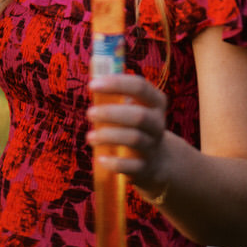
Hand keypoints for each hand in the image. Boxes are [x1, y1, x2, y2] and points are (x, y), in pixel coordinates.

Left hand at [88, 72, 169, 202]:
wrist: (156, 160)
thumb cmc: (135, 125)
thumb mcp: (133, 107)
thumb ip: (116, 94)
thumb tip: (92, 79)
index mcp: (155, 102)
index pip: (140, 86)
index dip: (116, 84)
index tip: (92, 85)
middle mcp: (157, 123)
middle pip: (139, 116)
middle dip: (111, 113)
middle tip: (89, 113)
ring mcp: (152, 146)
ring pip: (134, 139)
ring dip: (109, 136)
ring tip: (90, 136)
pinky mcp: (145, 168)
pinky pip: (132, 166)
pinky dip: (115, 163)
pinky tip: (100, 159)